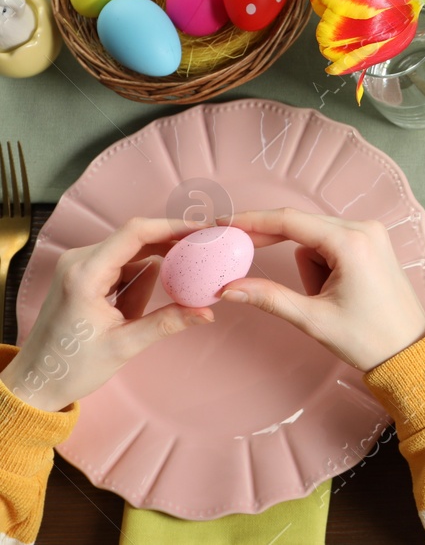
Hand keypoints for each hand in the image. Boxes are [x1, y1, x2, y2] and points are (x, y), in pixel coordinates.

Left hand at [0, 218, 213, 411]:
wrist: (37, 380)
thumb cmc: (71, 366)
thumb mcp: (124, 346)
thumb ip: (167, 323)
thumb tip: (206, 312)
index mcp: (85, 274)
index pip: (135, 232)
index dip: (172, 226)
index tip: (203, 229)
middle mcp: (79, 261)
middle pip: (137, 239)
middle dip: (170, 248)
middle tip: (203, 256)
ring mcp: (80, 266)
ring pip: (133, 255)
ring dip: (150, 276)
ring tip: (144, 308)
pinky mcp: (84, 274)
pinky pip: (123, 266)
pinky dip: (138, 282)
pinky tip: (131, 309)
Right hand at [218, 209, 424, 371]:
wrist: (410, 349)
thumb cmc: (369, 338)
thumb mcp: (313, 319)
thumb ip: (269, 297)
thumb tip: (228, 288)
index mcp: (352, 242)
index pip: (290, 220)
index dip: (252, 220)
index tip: (223, 222)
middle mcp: (365, 228)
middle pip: (301, 226)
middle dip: (274, 245)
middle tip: (237, 252)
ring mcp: (372, 233)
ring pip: (315, 239)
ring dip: (308, 268)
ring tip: (323, 300)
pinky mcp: (373, 243)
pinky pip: (331, 244)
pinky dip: (321, 266)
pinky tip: (334, 292)